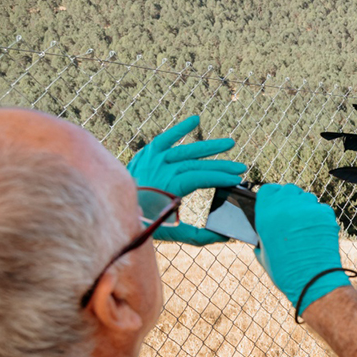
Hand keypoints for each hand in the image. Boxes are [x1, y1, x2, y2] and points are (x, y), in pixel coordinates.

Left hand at [128, 115, 246, 245]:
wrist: (115, 208)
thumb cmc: (145, 222)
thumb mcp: (173, 233)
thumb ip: (200, 236)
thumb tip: (226, 237)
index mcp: (168, 187)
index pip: (200, 178)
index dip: (219, 178)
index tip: (236, 180)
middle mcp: (162, 169)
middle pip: (197, 164)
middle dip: (221, 165)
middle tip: (242, 167)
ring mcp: (154, 158)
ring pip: (186, 149)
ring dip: (209, 146)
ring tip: (230, 143)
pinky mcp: (148, 152)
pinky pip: (166, 137)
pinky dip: (180, 127)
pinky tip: (196, 119)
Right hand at [252, 184, 350, 315]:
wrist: (313, 280)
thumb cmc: (285, 271)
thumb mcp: (263, 252)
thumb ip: (262, 236)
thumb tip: (263, 233)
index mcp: (266, 214)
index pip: (268, 190)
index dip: (273, 197)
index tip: (276, 206)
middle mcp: (286, 206)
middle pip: (289, 190)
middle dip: (291, 200)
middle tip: (293, 217)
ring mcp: (307, 208)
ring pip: (307, 198)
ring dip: (306, 208)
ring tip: (306, 228)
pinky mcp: (326, 214)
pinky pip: (322, 209)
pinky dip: (320, 218)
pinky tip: (318, 233)